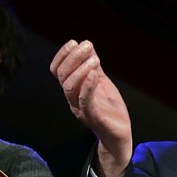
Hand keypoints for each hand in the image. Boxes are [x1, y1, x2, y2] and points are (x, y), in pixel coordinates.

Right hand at [50, 39, 132, 176]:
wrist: (119, 134)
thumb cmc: (109, 108)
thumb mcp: (101, 82)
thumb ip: (94, 66)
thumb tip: (88, 45)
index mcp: (72, 89)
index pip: (57, 70)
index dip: (62, 55)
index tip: (74, 42)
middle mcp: (72, 99)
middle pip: (62, 75)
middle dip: (73, 57)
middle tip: (86, 46)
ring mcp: (80, 108)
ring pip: (70, 86)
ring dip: (80, 68)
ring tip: (94, 59)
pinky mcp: (92, 117)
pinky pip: (84, 100)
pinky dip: (87, 85)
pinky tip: (94, 73)